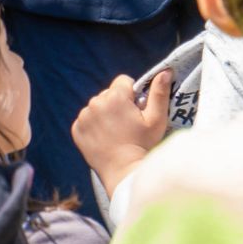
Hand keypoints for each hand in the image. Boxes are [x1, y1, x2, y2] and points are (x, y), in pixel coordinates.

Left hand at [73, 73, 172, 199]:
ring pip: (97, 106)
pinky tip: (104, 138)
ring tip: (115, 133)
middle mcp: (96, 102)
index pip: (123, 81)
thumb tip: (166, 71)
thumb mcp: (157, 119)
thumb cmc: (143, 145)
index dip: (132, 95)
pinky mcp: (77, 129)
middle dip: (117, 104)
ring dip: (105, 115)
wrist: (124, 172)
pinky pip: (86, 120)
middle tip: (127, 125)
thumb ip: (159, 93)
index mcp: (116, 96)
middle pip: (109, 94)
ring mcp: (84, 116)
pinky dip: (93, 126)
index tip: (136, 110)